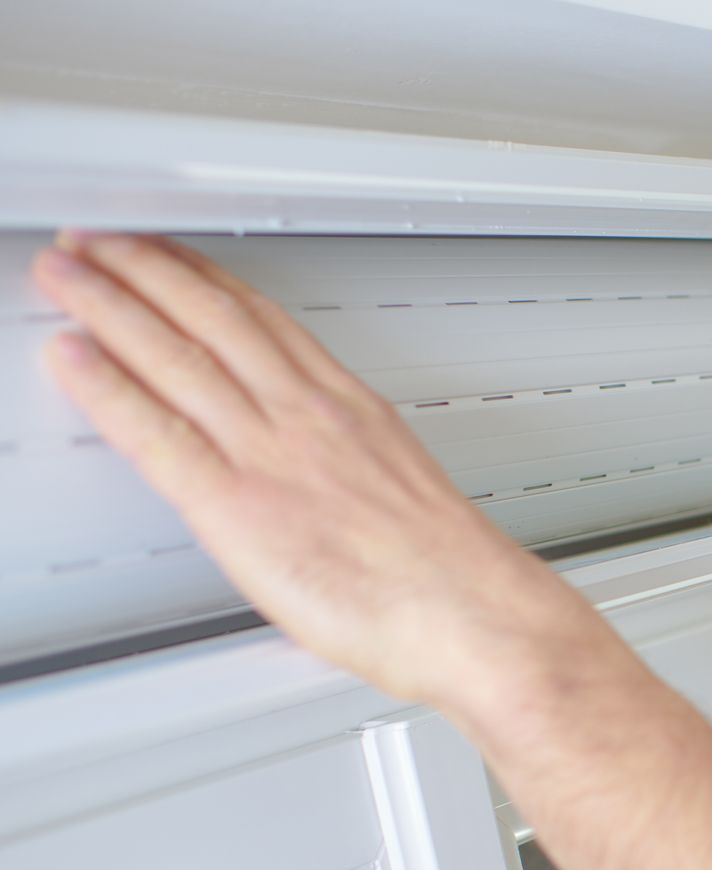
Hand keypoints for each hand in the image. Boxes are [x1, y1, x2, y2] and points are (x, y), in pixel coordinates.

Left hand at [31, 233, 628, 712]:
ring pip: (178, 355)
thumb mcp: (404, 493)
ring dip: (112, 304)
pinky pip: (157, 433)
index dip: (206, 279)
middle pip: (213, 318)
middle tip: (98, 241)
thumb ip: (350, 470)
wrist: (468, 612)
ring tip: (69, 271)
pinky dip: (107, 387)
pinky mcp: (238, 506)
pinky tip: (73, 357)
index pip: (264, 320)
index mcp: (351, 409)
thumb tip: (327, 482)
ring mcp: (272, 454)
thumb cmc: (448, 573)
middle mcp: (308, 416)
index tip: (174, 257)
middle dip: (146, 270)